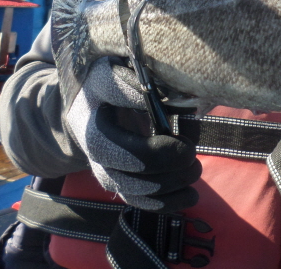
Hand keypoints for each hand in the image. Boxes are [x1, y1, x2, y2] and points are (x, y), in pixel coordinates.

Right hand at [65, 57, 200, 211]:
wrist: (86, 108)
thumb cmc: (102, 87)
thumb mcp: (109, 75)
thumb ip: (129, 85)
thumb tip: (159, 97)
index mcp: (96, 132)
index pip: (130, 150)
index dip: (162, 151)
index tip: (185, 139)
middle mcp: (98, 159)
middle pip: (137, 175)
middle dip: (171, 167)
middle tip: (192, 154)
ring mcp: (109, 175)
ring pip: (141, 194)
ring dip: (174, 186)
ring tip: (194, 170)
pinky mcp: (121, 186)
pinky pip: (143, 204)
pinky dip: (170, 203)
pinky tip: (190, 195)